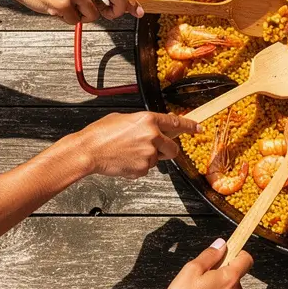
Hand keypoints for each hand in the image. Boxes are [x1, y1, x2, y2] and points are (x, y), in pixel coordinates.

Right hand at [6, 0, 143, 23]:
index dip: (129, 1)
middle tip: (112, 15)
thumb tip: (111, 3)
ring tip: (68, 7)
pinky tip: (58, 9)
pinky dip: (68, 19)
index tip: (138, 10)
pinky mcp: (63, 3)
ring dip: (83, 17)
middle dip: (118, 9)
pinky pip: (75, 21)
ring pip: (94, 14)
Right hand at [69, 112, 199, 178]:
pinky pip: (146, 169)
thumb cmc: (101, 134)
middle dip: (166, 150)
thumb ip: (143, 122)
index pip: (176, 123)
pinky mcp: (142, 168)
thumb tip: (154, 126)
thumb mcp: (124, 118)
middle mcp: (152, 136)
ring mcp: (148, 153)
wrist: (88, 151)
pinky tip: (124, 160)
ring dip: (148, 157)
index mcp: (148, 120)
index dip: (190, 126)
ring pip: (157, 160)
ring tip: (128, 152)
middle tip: (153, 149)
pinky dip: (138, 166)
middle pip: (173, 148)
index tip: (199, 128)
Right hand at [154, 239, 252, 288]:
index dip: (237, 252)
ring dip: (220, 288)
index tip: (229, 252)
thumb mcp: (191, 270)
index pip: (246, 258)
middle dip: (223, 273)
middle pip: (236, 275)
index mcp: (230, 278)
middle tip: (205, 276)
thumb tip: (220, 245)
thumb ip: (209, 255)